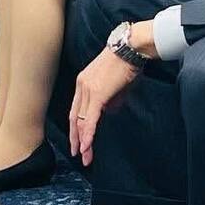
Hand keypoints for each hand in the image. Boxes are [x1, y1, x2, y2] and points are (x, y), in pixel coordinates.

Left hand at [69, 43, 143, 166]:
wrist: (130, 48)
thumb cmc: (125, 63)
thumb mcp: (114, 84)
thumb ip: (109, 99)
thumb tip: (109, 111)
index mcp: (83, 82)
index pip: (76, 109)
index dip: (76, 127)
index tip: (78, 140)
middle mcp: (81, 86)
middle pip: (74, 117)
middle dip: (76, 138)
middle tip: (78, 154)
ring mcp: (88, 89)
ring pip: (81, 121)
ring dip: (83, 141)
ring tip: (85, 156)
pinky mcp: (97, 94)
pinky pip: (90, 119)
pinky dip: (88, 134)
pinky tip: (87, 145)